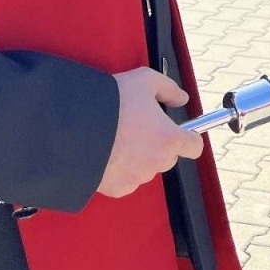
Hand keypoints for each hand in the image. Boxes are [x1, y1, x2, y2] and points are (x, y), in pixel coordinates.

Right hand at [97, 68, 202, 198]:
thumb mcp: (145, 80)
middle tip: (140, 128)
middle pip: (168, 157)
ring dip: (139, 157)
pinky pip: (126, 180)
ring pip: (146, 168)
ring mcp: (137, 178)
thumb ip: (169, 89)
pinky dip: (121, 170)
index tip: (183, 132)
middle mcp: (156, 162)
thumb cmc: (113, 102)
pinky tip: (108, 152)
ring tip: (119, 138)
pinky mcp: (117, 189)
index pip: (194, 147)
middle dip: (159, 144)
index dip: (189, 137)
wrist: (74, 126)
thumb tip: (181, 98)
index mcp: (169, 138)